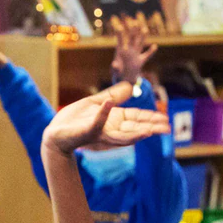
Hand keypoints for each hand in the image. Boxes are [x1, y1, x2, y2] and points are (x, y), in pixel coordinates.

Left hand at [41, 81, 168, 153]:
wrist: (55, 133)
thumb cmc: (75, 120)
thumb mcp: (97, 103)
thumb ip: (114, 95)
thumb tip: (131, 87)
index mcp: (114, 121)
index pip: (137, 119)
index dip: (151, 119)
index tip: (165, 119)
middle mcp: (110, 129)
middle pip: (135, 129)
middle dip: (151, 128)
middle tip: (166, 128)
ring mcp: (100, 131)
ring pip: (122, 135)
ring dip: (136, 132)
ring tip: (150, 130)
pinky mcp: (87, 131)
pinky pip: (96, 122)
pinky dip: (103, 113)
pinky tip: (109, 103)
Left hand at [109, 15, 156, 84]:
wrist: (123, 80)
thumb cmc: (118, 74)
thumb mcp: (115, 71)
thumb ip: (115, 67)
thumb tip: (114, 65)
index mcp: (121, 52)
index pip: (120, 41)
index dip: (120, 34)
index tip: (118, 26)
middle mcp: (129, 51)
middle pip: (132, 39)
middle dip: (133, 31)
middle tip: (135, 22)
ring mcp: (135, 55)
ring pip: (140, 44)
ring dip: (143, 37)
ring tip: (145, 29)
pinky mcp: (140, 61)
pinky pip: (146, 55)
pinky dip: (151, 52)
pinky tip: (155, 46)